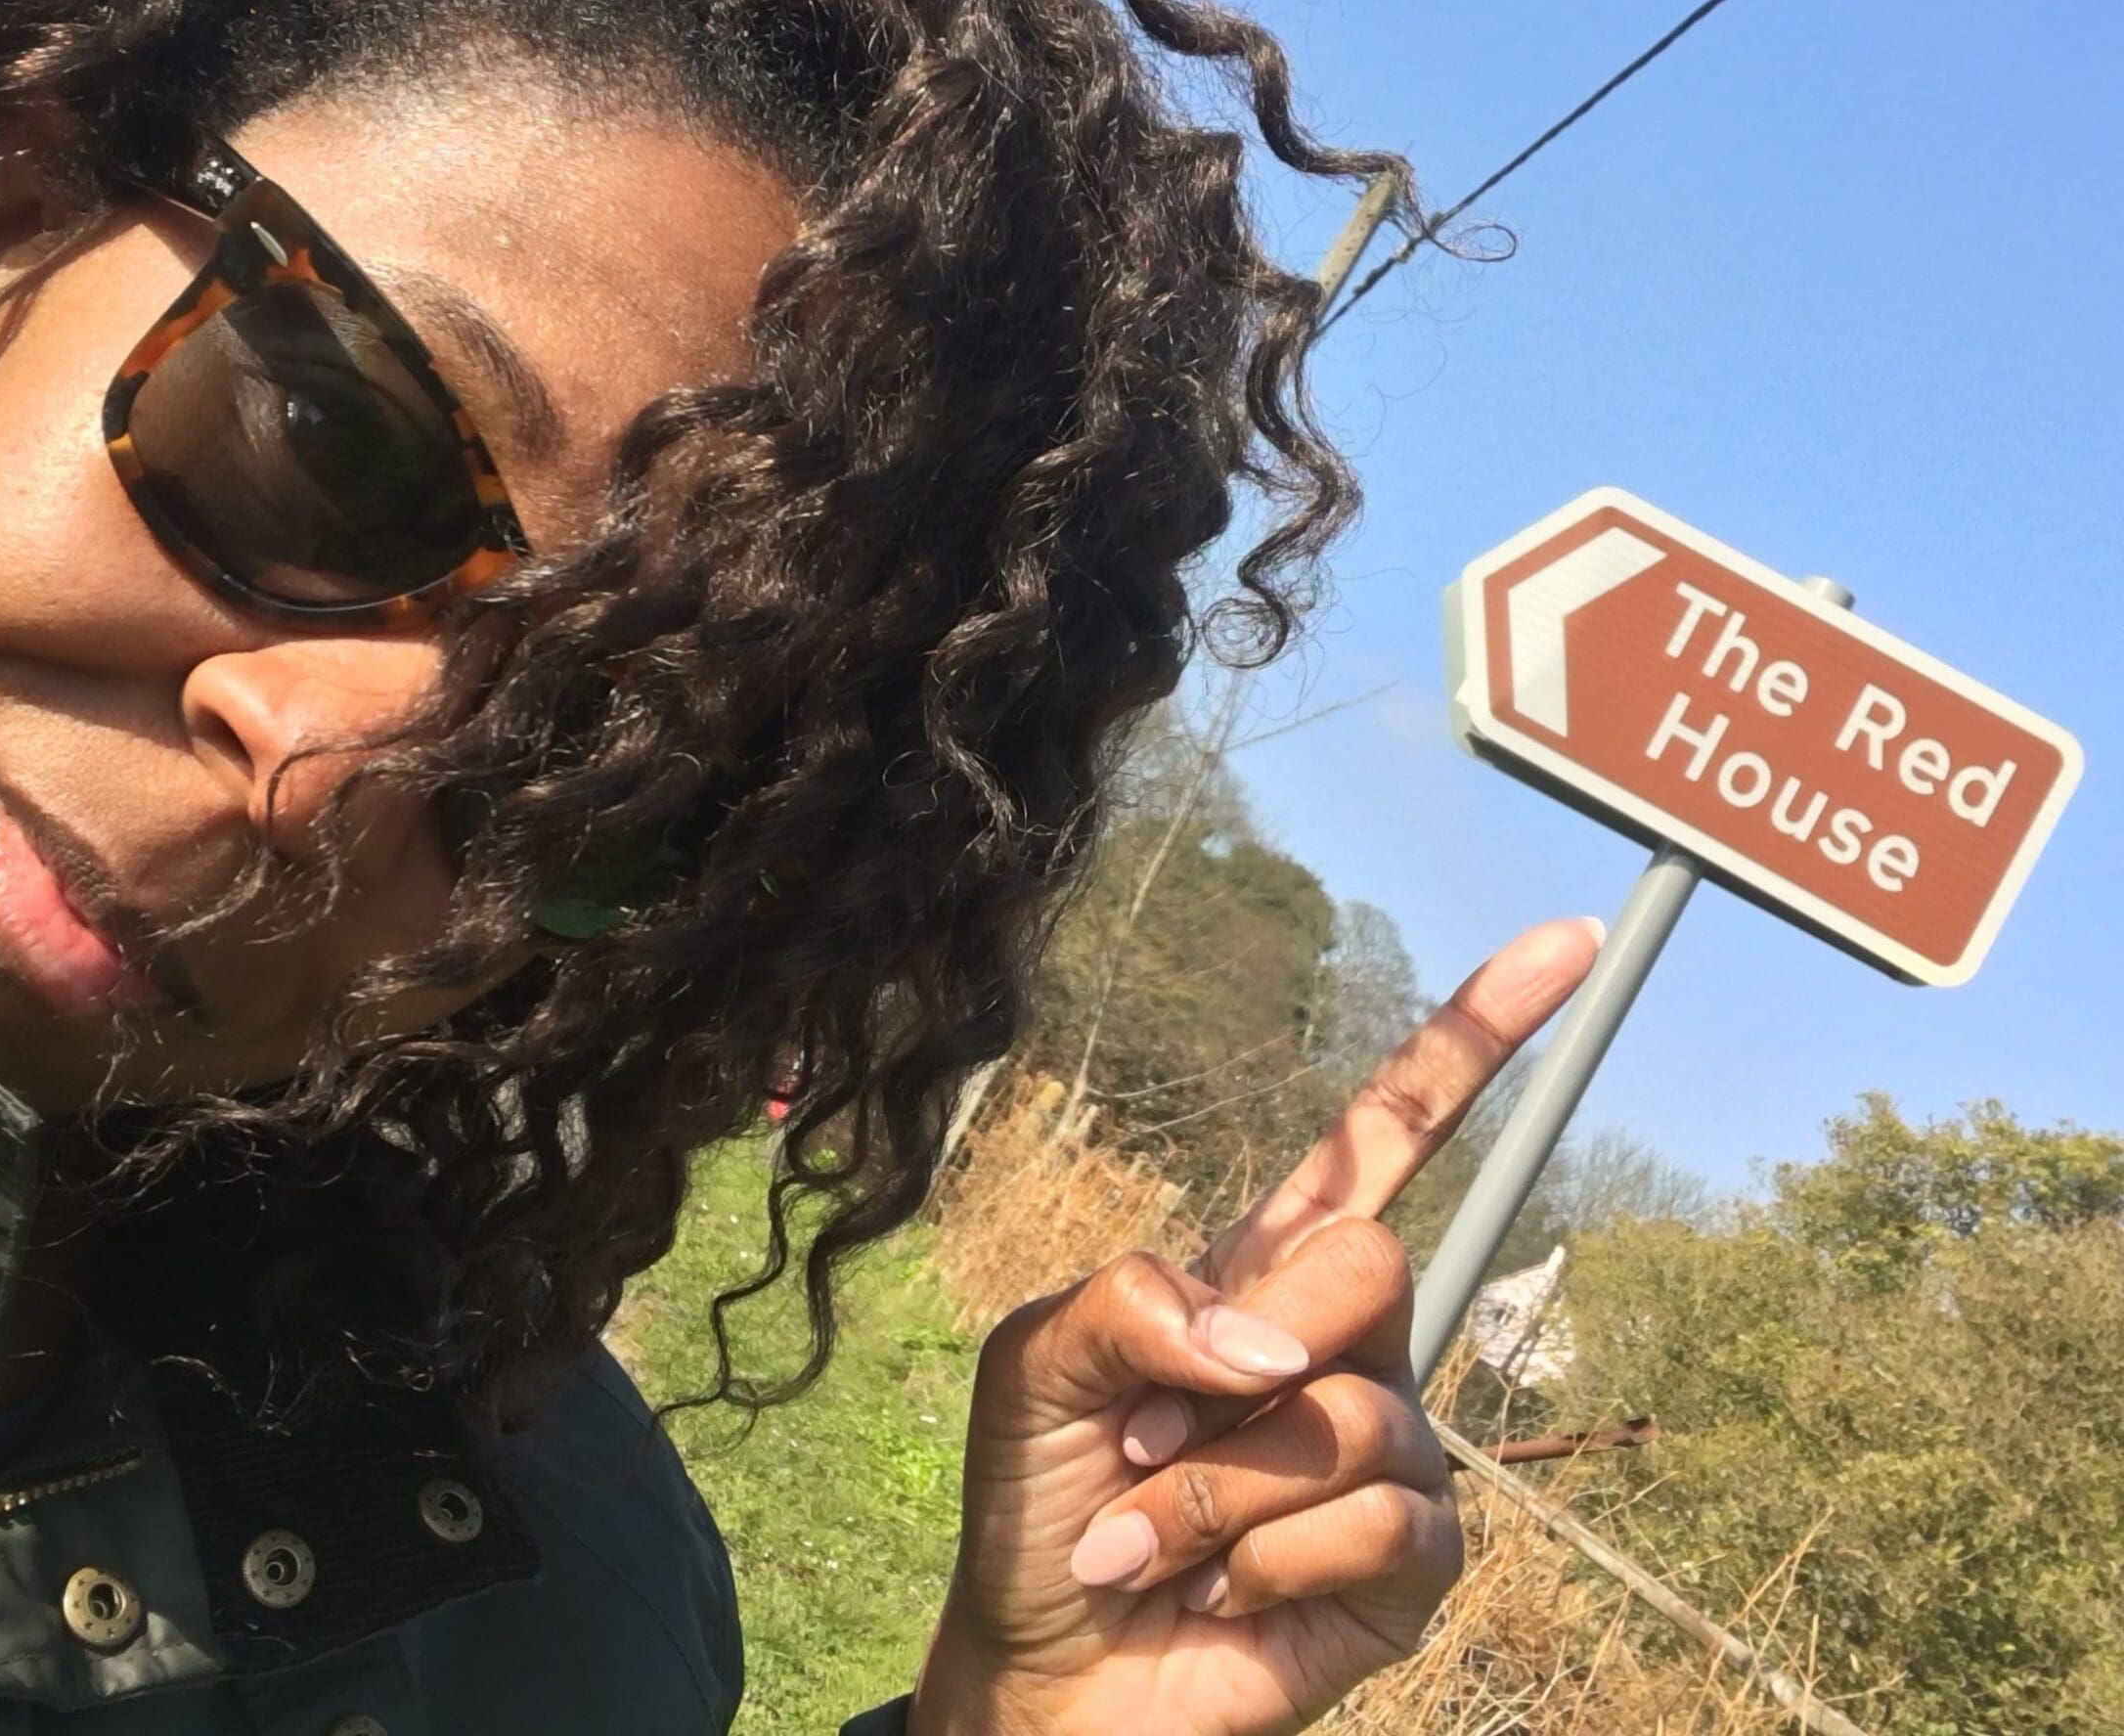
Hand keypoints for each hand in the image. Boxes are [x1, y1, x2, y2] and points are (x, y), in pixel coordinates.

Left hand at [910, 917, 1602, 1735]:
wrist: (1049, 1670)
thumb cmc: (1040, 1501)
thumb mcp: (1031, 1363)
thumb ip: (1129, 1302)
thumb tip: (1274, 1348)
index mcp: (1265, 1269)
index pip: (1387, 1137)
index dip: (1474, 1038)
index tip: (1570, 939)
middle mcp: (1349, 1345)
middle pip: (1372, 1263)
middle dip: (1246, 1352)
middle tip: (1143, 1431)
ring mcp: (1395, 1452)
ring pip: (1349, 1417)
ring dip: (1210, 1493)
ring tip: (1151, 1538)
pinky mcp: (1415, 1566)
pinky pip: (1377, 1528)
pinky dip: (1262, 1565)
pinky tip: (1220, 1597)